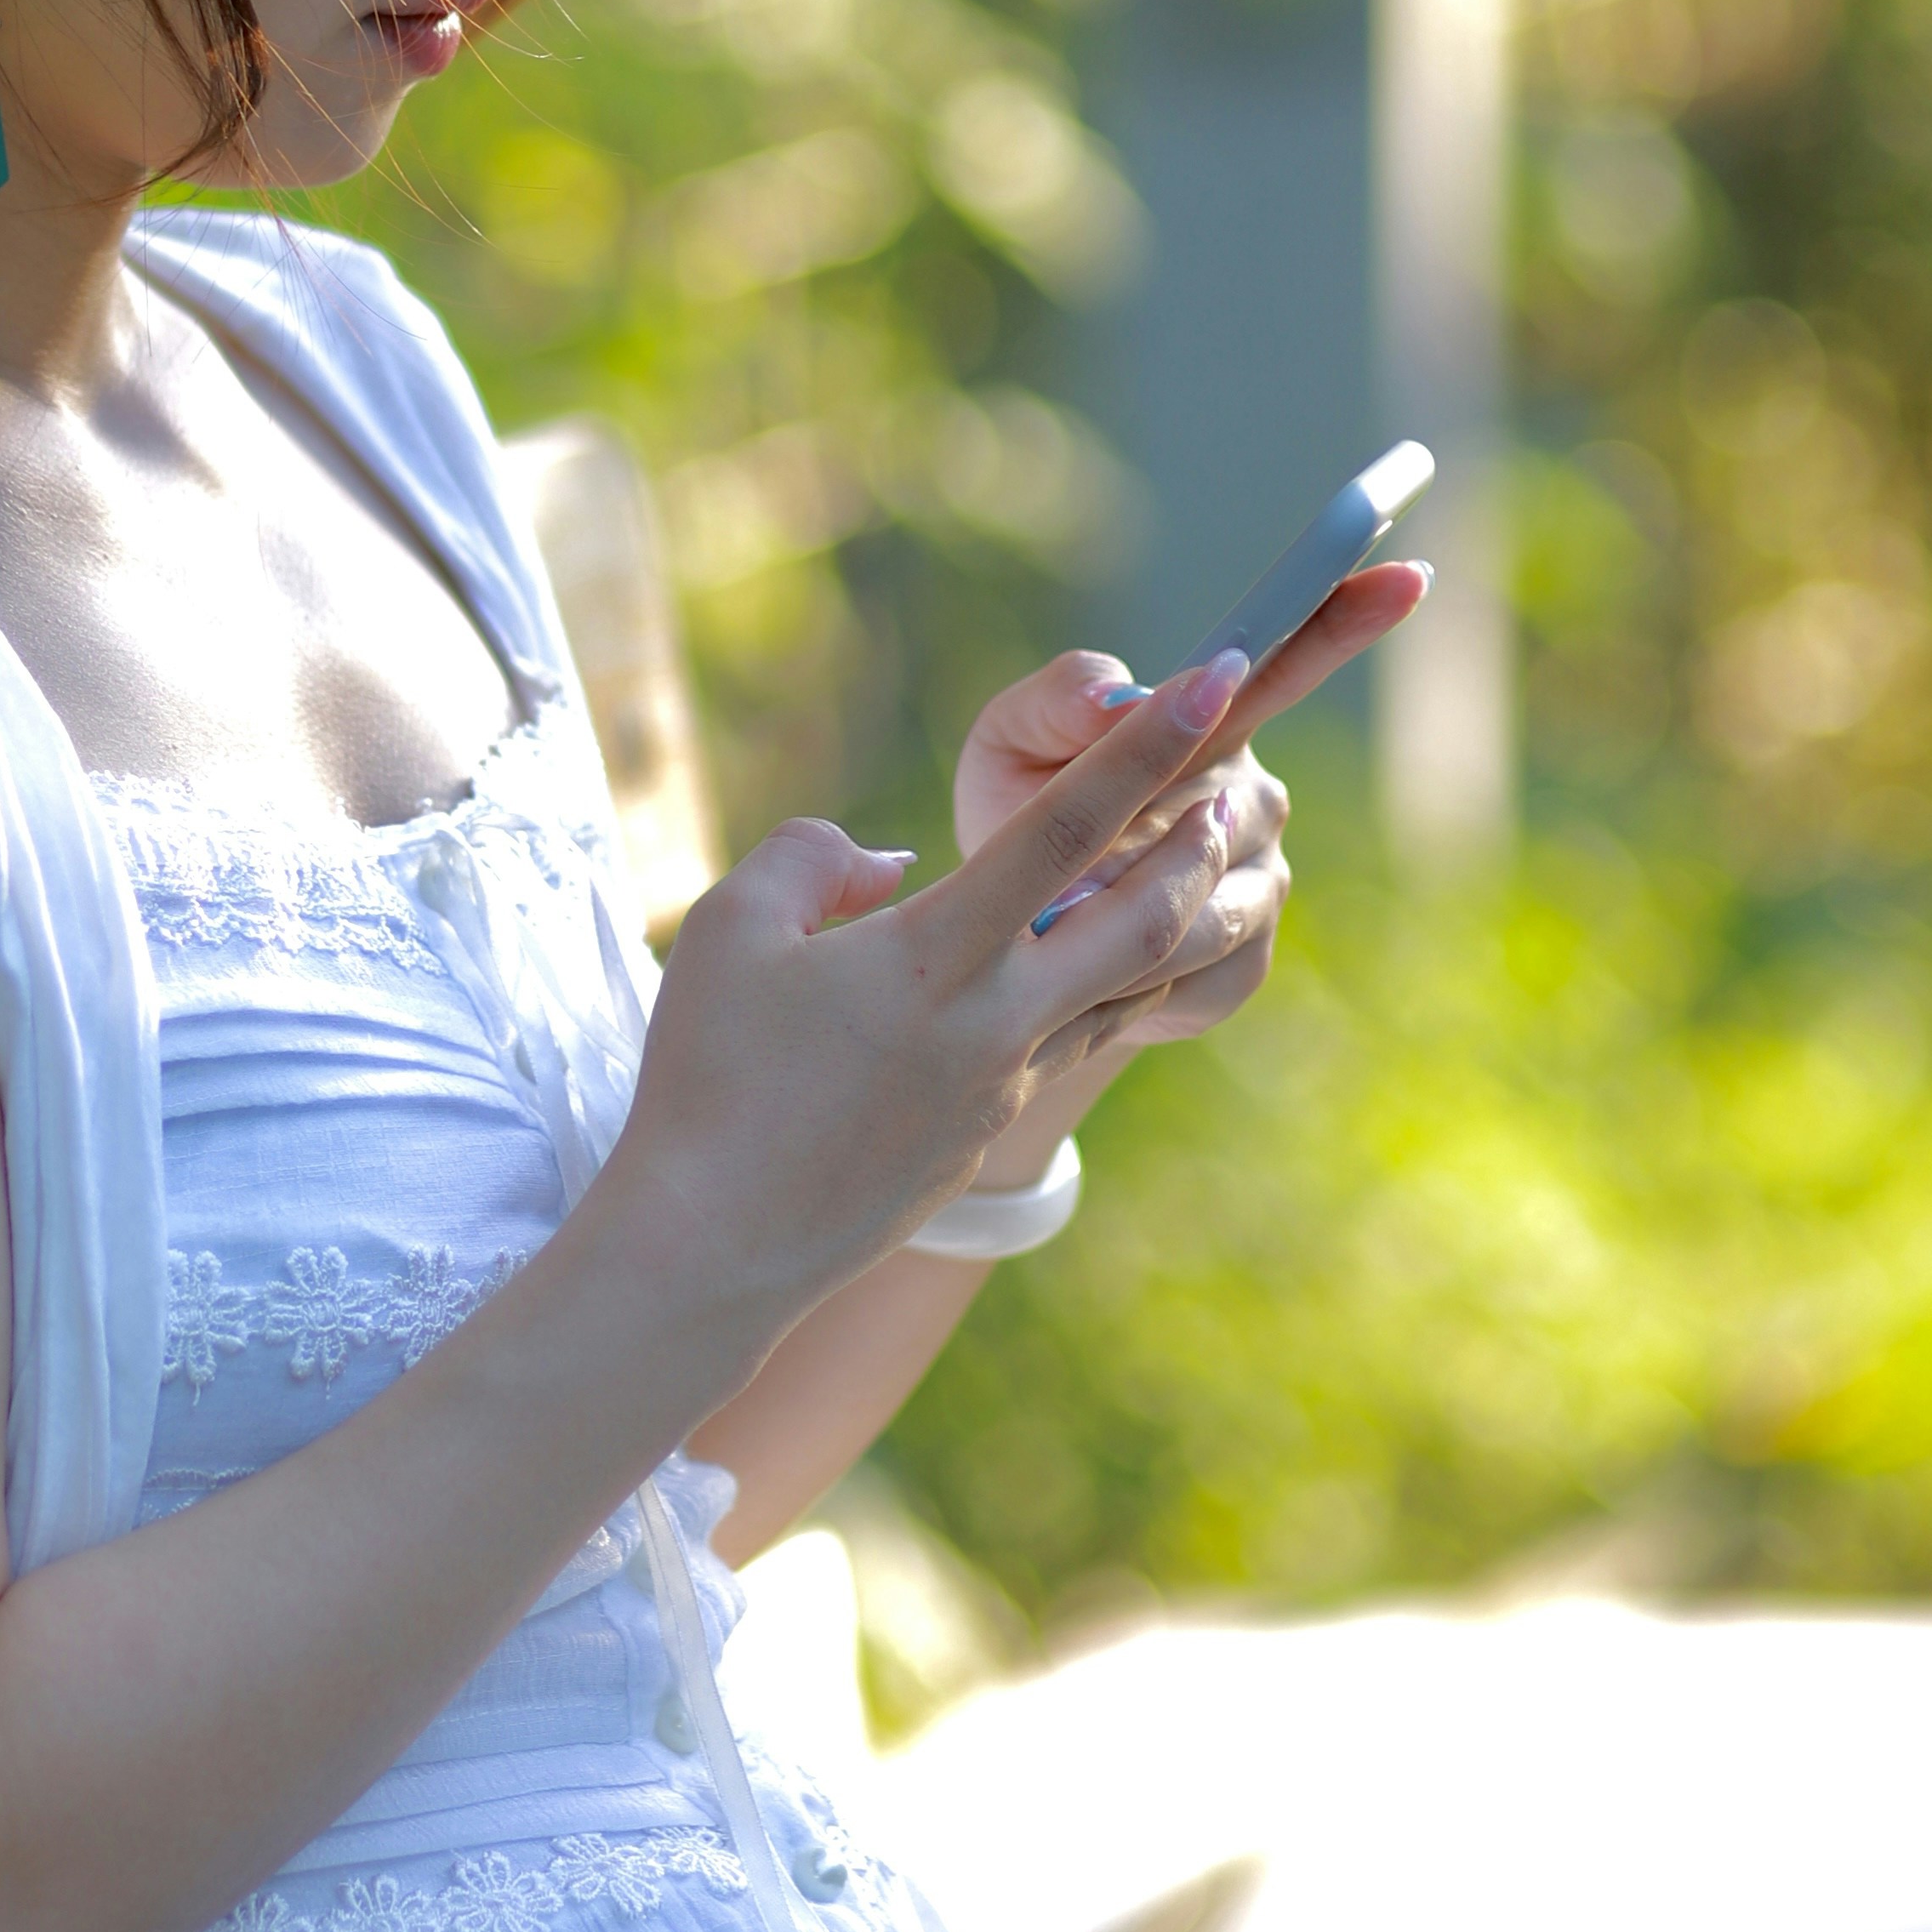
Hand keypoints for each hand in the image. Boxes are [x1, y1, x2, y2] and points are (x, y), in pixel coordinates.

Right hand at [595, 654, 1272, 1354]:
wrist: (717, 1246)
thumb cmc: (706, 1077)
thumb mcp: (731, 928)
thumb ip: (814, 857)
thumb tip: (886, 864)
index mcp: (937, 956)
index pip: (1063, 828)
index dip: (1145, 748)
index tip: (1211, 685)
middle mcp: (996, 1023)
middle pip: (1144, 923)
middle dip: (1194, 850)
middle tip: (1225, 795)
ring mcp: (1001, 1087)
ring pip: (1126, 992)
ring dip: (1168, 922)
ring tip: (1186, 870)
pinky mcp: (982, 1132)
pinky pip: (1072, 1042)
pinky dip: (1105, 989)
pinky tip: (1083, 967)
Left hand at [945, 564, 1426, 1121]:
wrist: (1003, 942)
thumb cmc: (1012, 815)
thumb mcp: (1008, 740)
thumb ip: (1056, 697)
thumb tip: (1122, 698)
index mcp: (1205, 722)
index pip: (1285, 664)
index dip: (1344, 621)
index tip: (1408, 577)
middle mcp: (1252, 795)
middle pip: (1231, 817)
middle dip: (1138, 849)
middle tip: (1058, 871)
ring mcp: (1260, 879)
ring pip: (1213, 904)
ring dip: (1128, 917)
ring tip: (1068, 918)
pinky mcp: (1246, 960)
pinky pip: (1204, 969)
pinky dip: (1139, 974)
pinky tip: (1103, 964)